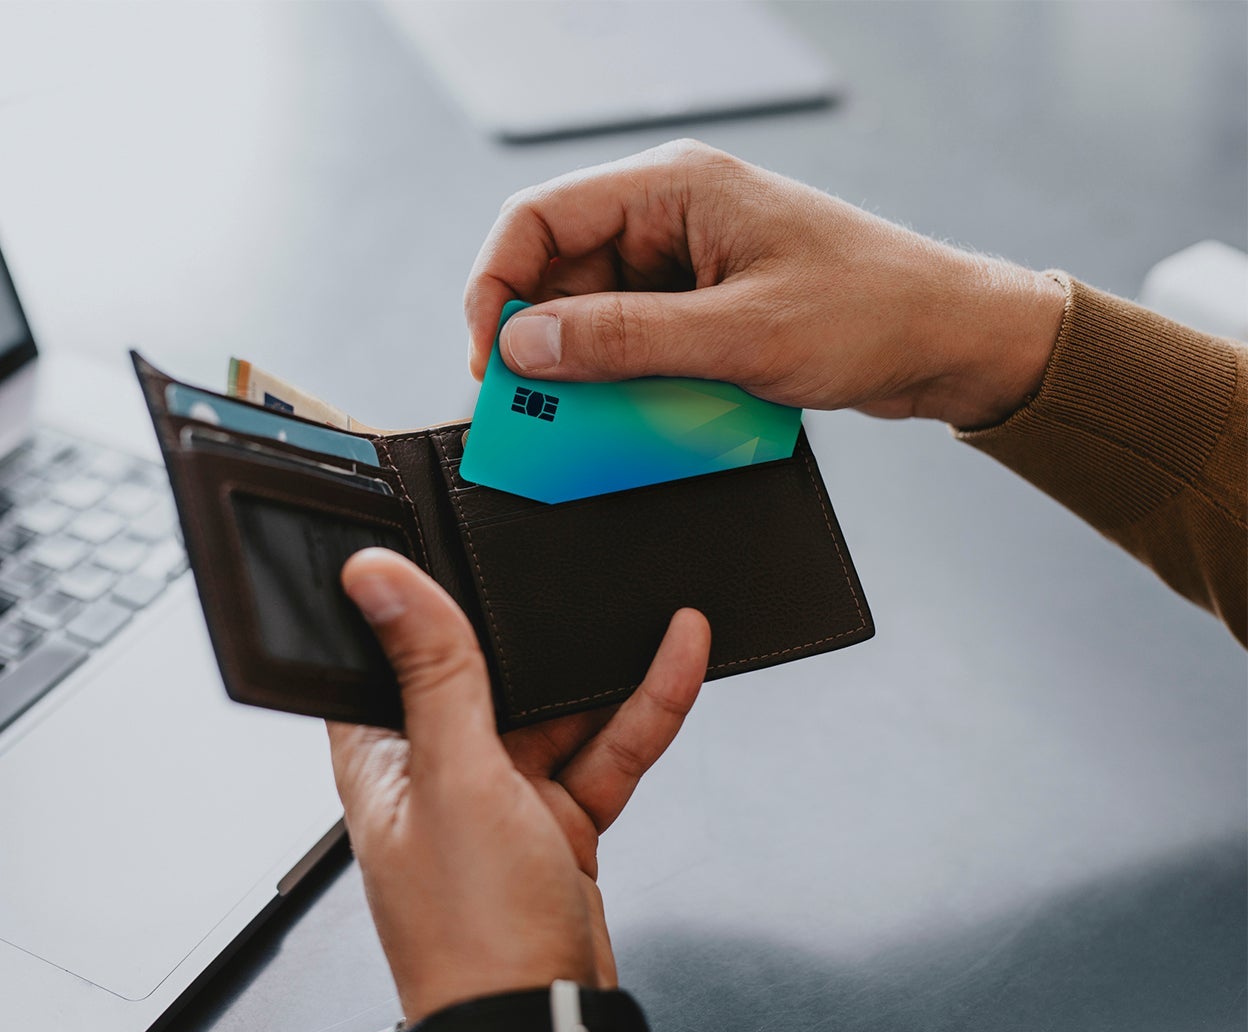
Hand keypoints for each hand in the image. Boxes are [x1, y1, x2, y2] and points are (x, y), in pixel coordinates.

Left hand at [329, 547, 709, 1022]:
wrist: (540, 1025)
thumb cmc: (470, 933)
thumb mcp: (456, 777)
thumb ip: (434, 672)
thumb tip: (376, 578)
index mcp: (383, 753)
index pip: (392, 651)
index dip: (419, 597)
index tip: (448, 537)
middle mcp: (440, 769)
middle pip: (490, 673)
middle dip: (534, 628)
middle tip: (567, 562)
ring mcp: (505, 795)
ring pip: (561, 708)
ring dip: (603, 665)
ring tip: (644, 600)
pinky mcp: (561, 820)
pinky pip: (607, 749)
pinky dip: (644, 706)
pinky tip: (676, 657)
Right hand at [464, 139, 1066, 428]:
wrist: (957, 340)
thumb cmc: (873, 312)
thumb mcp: (740, 334)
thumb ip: (626, 340)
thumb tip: (529, 346)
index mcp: (673, 188)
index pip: (538, 218)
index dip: (498, 287)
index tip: (494, 362)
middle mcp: (671, 215)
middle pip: (559, 273)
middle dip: (542, 343)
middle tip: (534, 411)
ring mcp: (688, 262)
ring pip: (594, 315)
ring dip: (588, 372)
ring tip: (594, 424)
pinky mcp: (706, 305)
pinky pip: (637, 342)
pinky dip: (628, 383)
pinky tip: (641, 418)